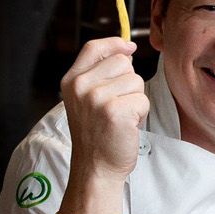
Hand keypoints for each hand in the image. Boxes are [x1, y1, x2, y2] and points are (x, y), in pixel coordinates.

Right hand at [60, 38, 146, 187]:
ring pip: (136, 81)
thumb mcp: (86, 99)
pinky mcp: (116, 111)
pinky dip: (141, 113)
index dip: (115, 44)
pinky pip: (143, 99)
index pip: (94, 47)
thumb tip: (127, 49)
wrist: (95, 168)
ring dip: (135, 99)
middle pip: (122, 62)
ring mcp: (97, 98)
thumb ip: (100, 73)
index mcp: (71, 81)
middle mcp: (81, 87)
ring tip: (121, 117)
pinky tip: (127, 126)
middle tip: (117, 106)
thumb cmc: (96, 135)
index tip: (129, 48)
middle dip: (128, 82)